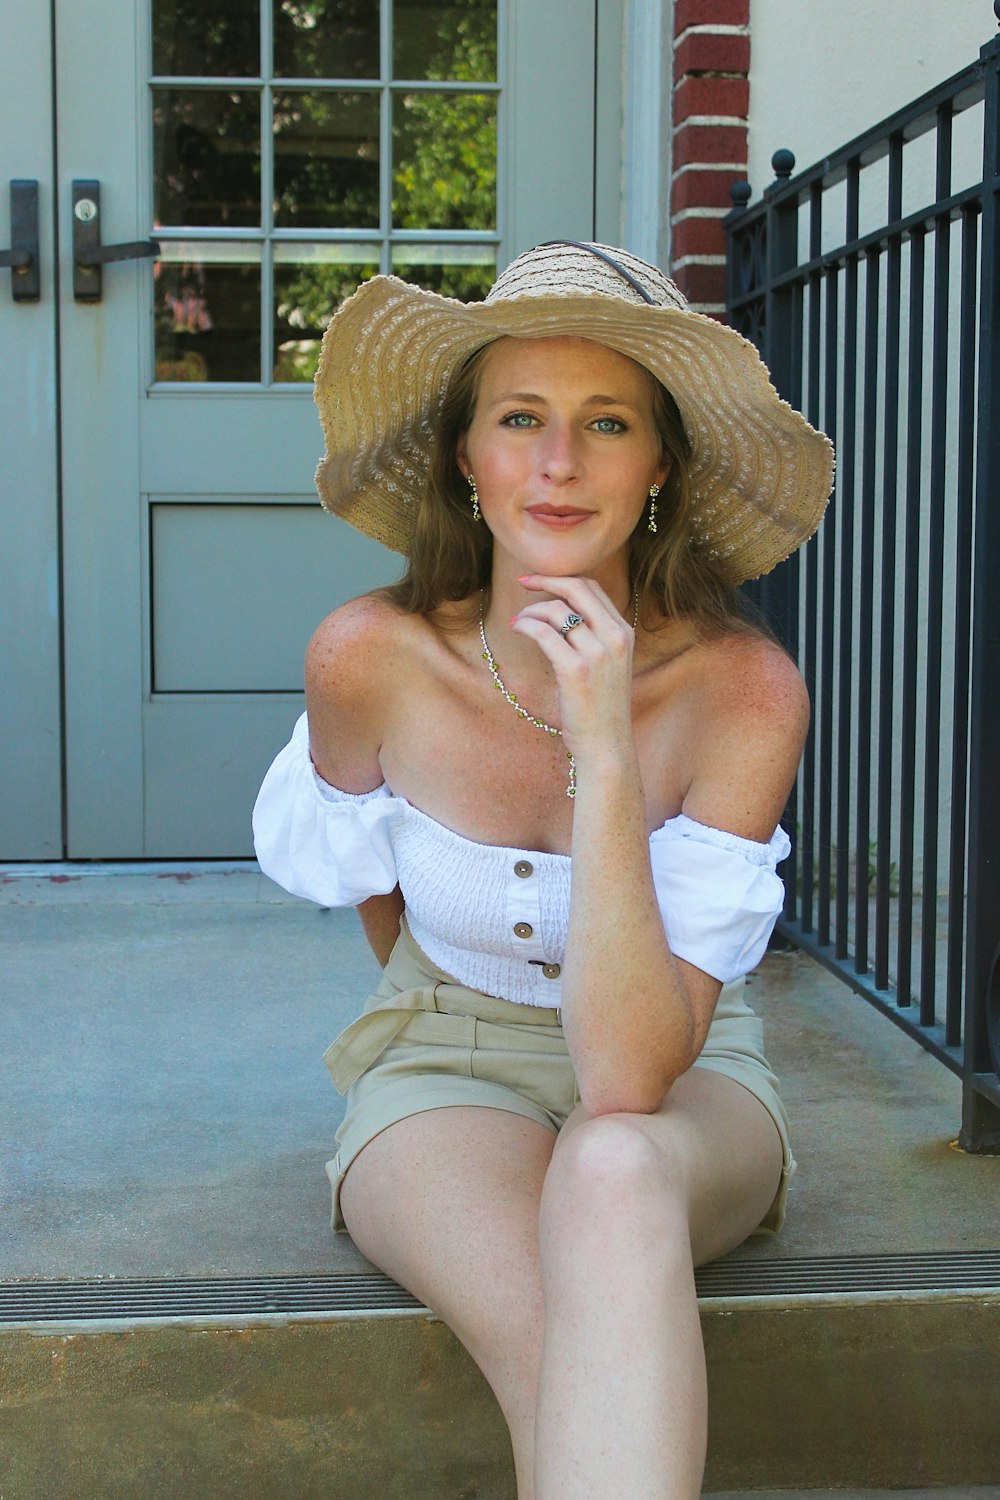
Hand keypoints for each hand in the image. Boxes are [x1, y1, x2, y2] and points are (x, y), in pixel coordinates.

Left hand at [510, 575, 635, 756]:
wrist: (606, 744)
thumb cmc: (601, 707)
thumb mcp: (608, 664)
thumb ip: (594, 636)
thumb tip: (561, 611)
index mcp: (624, 633)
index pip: (592, 588)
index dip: (562, 579)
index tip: (540, 580)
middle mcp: (615, 638)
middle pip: (576, 589)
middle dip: (545, 580)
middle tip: (523, 582)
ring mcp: (597, 654)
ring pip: (557, 611)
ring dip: (531, 611)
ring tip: (518, 621)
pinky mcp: (575, 670)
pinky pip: (544, 634)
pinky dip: (526, 626)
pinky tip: (517, 629)